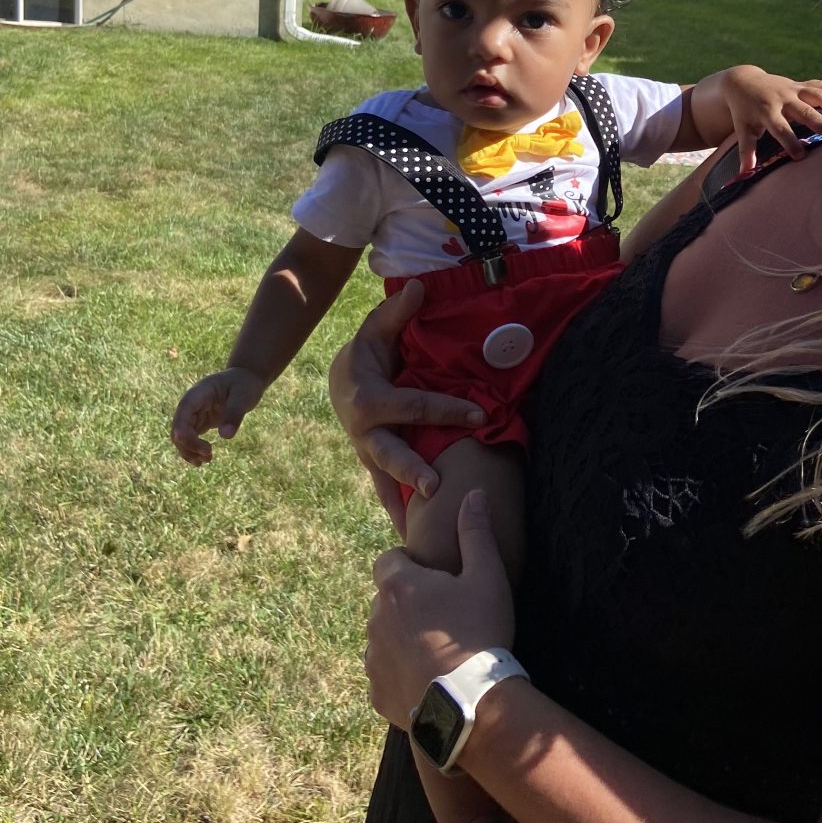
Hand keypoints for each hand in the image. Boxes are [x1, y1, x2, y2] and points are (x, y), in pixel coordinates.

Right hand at [171, 367, 266, 464]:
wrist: (245, 379)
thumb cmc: (244, 384)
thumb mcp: (244, 396)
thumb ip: (234, 414)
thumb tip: (226, 436)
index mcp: (198, 393)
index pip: (183, 413)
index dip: (184, 431)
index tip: (202, 448)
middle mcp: (191, 404)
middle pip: (178, 427)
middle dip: (189, 445)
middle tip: (209, 455)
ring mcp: (193, 414)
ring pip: (180, 436)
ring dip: (189, 451)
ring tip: (206, 460)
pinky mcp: (198, 422)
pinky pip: (188, 438)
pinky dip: (193, 450)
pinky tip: (203, 460)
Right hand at [330, 279, 485, 528]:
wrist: (340, 379)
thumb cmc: (367, 351)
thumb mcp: (377, 329)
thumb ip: (397, 312)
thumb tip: (420, 287)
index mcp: (368, 399)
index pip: (414, 406)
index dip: (448, 411)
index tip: (480, 417)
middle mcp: (365, 432)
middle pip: (390, 453)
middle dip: (413, 470)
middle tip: (435, 487)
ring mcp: (367, 452)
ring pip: (385, 479)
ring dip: (403, 501)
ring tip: (420, 530)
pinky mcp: (372, 464)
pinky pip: (385, 489)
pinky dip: (398, 509)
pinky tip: (412, 536)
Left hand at [366, 490, 515, 726]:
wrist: (472, 704)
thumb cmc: (481, 633)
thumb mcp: (488, 578)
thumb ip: (476, 533)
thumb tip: (473, 494)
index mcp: (398, 586)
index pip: (387, 561)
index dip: (409, 566)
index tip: (434, 580)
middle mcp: (375, 618)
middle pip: (385, 600)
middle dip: (406, 604)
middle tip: (443, 617)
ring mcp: (372, 658)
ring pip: (381, 638)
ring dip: (401, 638)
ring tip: (438, 651)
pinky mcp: (375, 692)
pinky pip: (384, 674)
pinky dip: (400, 674)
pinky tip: (430, 680)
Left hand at [721, 67, 821, 174]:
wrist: (743, 82)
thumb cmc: (744, 112)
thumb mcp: (743, 129)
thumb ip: (746, 151)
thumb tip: (744, 175)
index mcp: (766, 111)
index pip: (780, 128)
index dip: (790, 141)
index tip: (801, 156)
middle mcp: (782, 98)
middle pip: (804, 112)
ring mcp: (793, 89)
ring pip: (817, 95)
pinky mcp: (801, 84)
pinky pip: (821, 84)